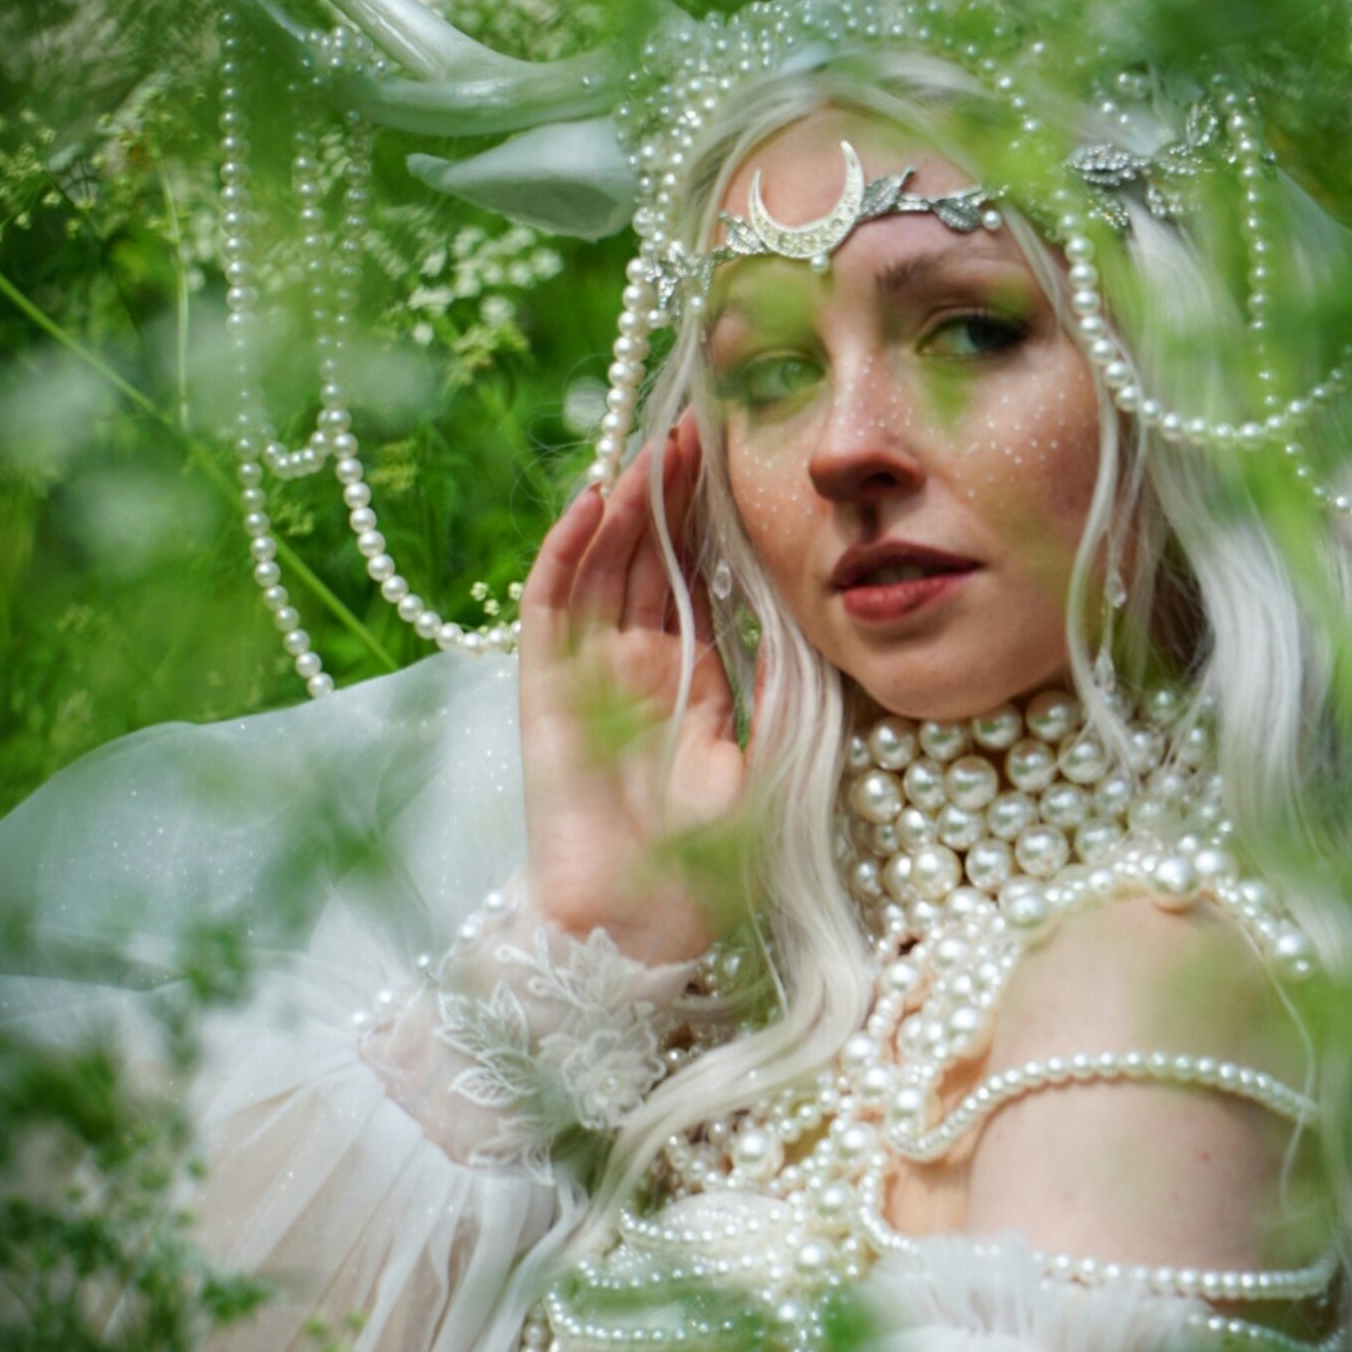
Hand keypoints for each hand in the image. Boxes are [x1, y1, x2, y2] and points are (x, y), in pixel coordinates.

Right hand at [518, 415, 748, 964]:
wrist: (641, 926)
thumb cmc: (710, 863)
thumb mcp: (773, 757)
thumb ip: (783, 684)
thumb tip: (808, 607)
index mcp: (694, 678)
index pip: (701, 577)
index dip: (712, 518)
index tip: (736, 457)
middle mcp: (638, 665)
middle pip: (651, 558)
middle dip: (672, 493)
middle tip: (697, 424)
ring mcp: (588, 673)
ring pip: (603, 567)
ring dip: (626, 505)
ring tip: (655, 444)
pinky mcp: (544, 690)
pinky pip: (551, 608)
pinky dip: (567, 553)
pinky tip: (592, 504)